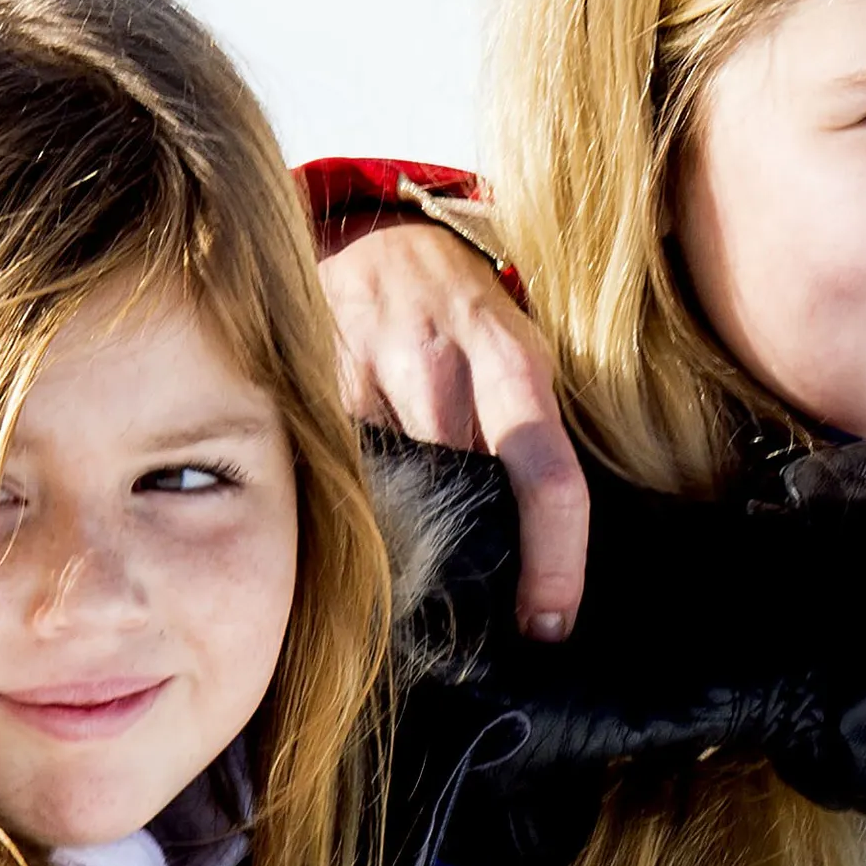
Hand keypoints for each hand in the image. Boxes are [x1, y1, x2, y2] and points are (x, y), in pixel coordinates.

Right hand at [318, 221, 591, 637]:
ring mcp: (366, 369)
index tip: (549, 626)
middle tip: (472, 609)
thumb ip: (530, 440)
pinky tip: (356, 505)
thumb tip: (535, 560)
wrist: (385, 239)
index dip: (554, 562)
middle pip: (455, 496)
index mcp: (511, 362)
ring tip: (408, 551)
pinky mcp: (311, 380)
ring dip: (402, 531)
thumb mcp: (522, 356)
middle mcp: (439, 364)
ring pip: (388, 490)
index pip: (546, 475)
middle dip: (465, 558)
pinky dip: (350, 499)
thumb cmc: (472, 317)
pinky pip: (335, 467)